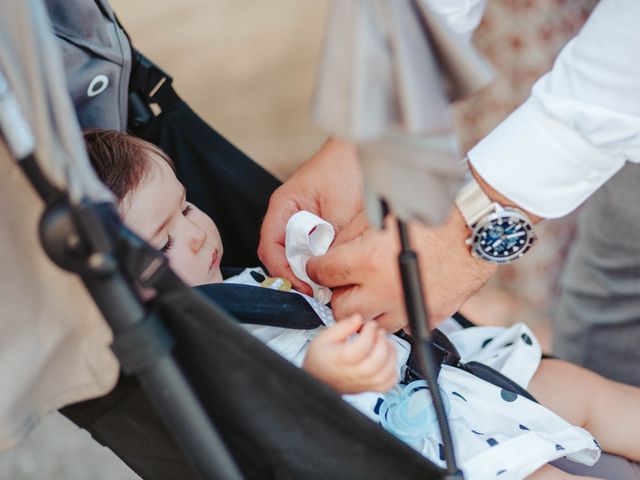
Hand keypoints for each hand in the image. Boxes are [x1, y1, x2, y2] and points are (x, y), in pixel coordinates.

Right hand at [258, 137, 362, 293]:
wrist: (365, 150)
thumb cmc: (349, 167)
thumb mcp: (341, 209)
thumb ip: (330, 241)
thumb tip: (325, 270)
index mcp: (284, 206)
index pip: (271, 248)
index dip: (284, 272)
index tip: (305, 286)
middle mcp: (288, 214)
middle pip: (280, 256)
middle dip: (296, 276)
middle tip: (317, 292)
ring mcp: (301, 221)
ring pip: (295, 254)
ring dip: (308, 270)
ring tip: (326, 285)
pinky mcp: (316, 225)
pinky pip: (311, 249)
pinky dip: (319, 261)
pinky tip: (332, 269)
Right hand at [303, 315, 397, 393]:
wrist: (316, 379)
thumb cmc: (320, 359)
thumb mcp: (325, 337)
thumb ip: (343, 327)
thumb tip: (358, 318)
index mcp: (341, 359)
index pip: (362, 346)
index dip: (370, 332)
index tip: (370, 325)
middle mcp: (354, 373)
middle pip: (377, 361)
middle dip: (382, 342)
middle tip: (380, 333)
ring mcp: (362, 383)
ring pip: (386, 373)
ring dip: (390, 354)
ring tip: (385, 343)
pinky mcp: (368, 388)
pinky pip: (388, 383)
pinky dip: (392, 370)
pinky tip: (387, 359)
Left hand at [307, 210, 496, 331]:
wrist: (478, 225)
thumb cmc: (436, 213)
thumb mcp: (384, 215)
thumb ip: (352, 236)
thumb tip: (332, 249)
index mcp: (368, 261)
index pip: (323, 274)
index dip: (315, 268)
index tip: (316, 267)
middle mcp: (386, 289)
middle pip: (341, 309)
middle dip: (336, 296)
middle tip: (341, 284)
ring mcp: (408, 306)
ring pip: (371, 325)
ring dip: (365, 310)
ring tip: (369, 293)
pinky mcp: (429, 315)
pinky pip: (403, 326)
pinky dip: (395, 316)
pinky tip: (396, 299)